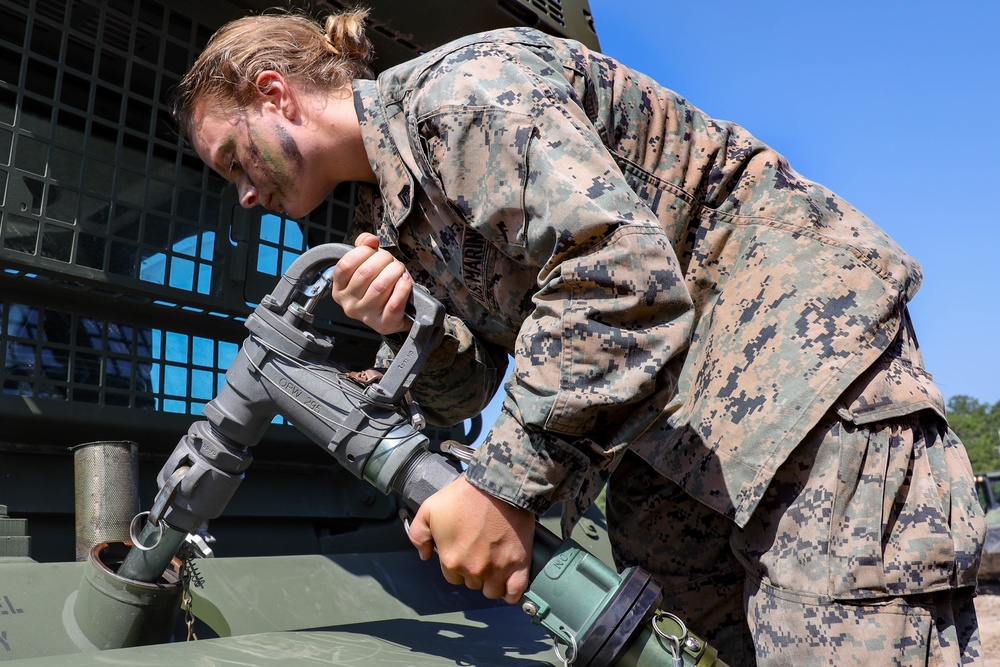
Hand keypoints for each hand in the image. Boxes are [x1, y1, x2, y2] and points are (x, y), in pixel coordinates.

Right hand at [331, 233, 411, 335]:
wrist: (395, 314)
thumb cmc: (380, 285)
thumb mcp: (368, 264)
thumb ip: (364, 247)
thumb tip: (370, 240)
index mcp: (340, 289)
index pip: (345, 265)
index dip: (363, 252)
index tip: (374, 250)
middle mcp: (349, 304)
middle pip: (365, 273)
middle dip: (384, 259)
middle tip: (391, 261)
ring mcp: (366, 315)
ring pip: (380, 286)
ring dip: (395, 271)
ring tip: (399, 270)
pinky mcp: (384, 324)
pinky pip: (394, 303)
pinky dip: (402, 288)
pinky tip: (405, 281)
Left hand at [408, 476, 534, 603]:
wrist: (497, 484)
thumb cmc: (464, 495)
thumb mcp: (429, 509)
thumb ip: (418, 535)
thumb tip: (424, 555)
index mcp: (451, 560)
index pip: (452, 577)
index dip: (457, 564)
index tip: (464, 550)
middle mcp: (474, 570)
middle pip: (473, 583)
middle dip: (474, 570)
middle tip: (480, 550)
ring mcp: (498, 569)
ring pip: (492, 591)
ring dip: (492, 581)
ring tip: (495, 564)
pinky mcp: (519, 564)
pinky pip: (515, 592)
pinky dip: (512, 592)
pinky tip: (508, 583)